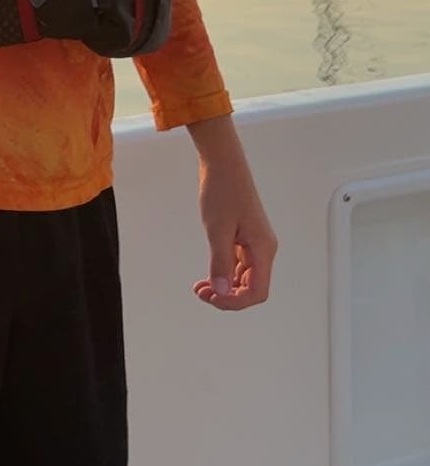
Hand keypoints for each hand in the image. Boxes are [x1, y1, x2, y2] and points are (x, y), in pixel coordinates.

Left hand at [191, 123, 276, 311]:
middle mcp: (263, 248)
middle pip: (251, 288)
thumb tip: (222, 292)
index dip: (235, 302)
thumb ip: (220, 263)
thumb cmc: (222, 189)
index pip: (257, 292)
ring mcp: (254, 243)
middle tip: (203, 292)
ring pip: (244, 278)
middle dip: (227, 296)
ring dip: (224, 286)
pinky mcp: (245, 237)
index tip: (213, 298)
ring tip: (202, 287)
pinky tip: (208, 275)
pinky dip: (224, 273)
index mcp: (263, 248)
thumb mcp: (217, 230)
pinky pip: (238, 264)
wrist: (222, 163)